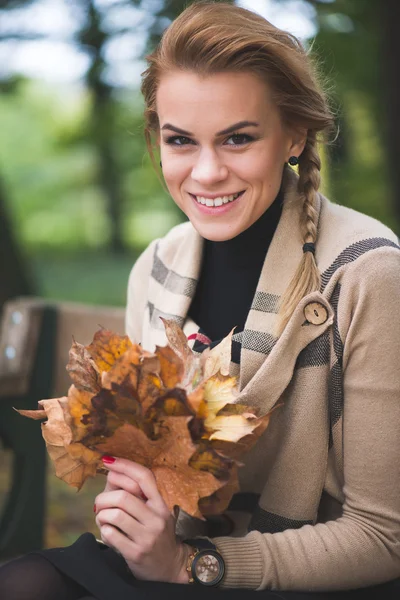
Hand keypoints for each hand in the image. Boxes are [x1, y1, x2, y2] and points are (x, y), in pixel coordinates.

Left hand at [95, 456, 189, 583]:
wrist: (170, 566)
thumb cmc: (156, 533)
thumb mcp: (153, 512)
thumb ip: (135, 494)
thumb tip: (111, 472)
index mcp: (160, 504)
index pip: (144, 477)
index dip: (125, 465)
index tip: (107, 460)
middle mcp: (156, 518)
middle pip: (124, 496)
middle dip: (104, 497)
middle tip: (99, 503)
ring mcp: (147, 537)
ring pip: (114, 514)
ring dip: (101, 514)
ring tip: (102, 518)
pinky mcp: (136, 553)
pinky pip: (110, 534)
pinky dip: (103, 530)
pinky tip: (108, 532)